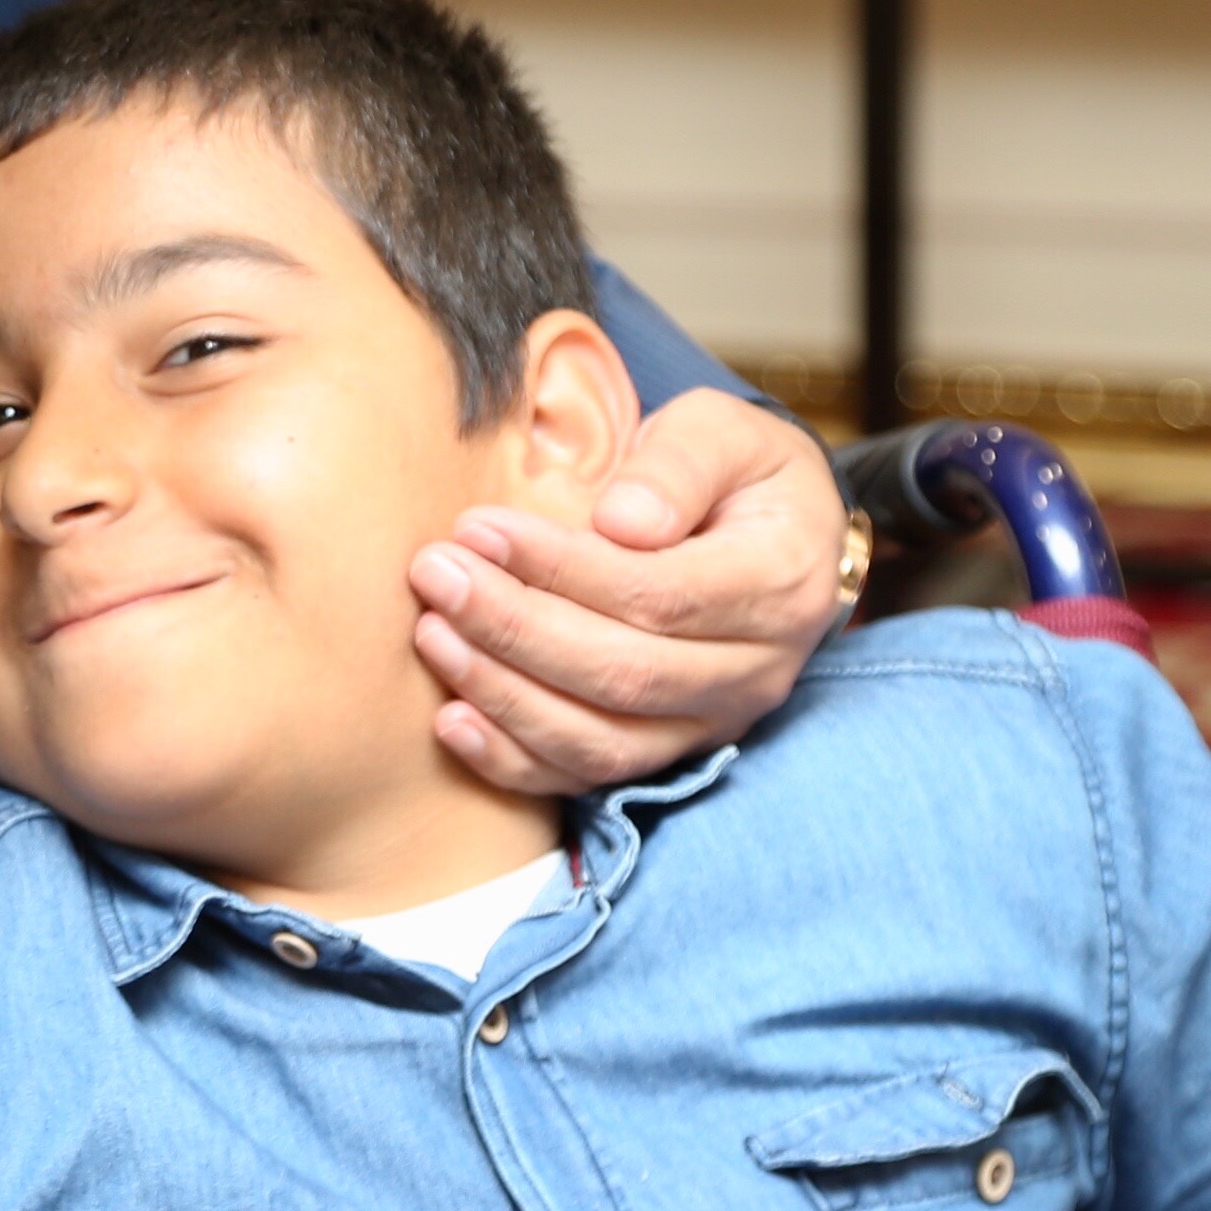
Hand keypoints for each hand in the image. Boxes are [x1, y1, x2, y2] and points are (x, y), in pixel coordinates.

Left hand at [405, 388, 847, 796]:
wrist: (777, 532)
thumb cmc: (738, 471)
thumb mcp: (725, 433)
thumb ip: (678, 464)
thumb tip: (621, 521)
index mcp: (776, 583)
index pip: (659, 594)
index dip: (561, 569)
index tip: (478, 528)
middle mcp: (756, 671)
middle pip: (624, 674)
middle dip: (515, 628)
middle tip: (434, 576)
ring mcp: (714, 723)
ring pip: (603, 740)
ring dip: (505, 694)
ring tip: (432, 635)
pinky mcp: (671, 751)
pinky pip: (590, 777)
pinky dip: (516, 761)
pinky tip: (451, 723)